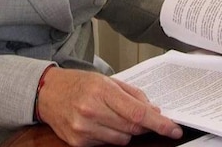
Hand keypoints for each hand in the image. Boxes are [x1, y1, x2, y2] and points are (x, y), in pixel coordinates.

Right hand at [35, 67, 182, 146]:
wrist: (48, 93)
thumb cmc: (79, 84)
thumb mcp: (107, 80)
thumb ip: (132, 95)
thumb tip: (154, 111)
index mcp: (101, 91)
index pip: (137, 113)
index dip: (159, 123)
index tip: (173, 128)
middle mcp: (91, 111)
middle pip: (132, 128)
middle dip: (144, 125)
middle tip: (145, 118)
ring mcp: (84, 129)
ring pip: (122, 139)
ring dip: (126, 131)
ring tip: (115, 116)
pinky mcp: (78, 143)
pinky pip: (106, 145)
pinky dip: (111, 136)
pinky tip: (102, 124)